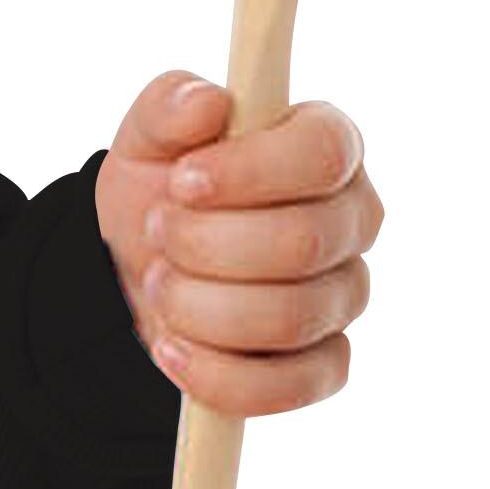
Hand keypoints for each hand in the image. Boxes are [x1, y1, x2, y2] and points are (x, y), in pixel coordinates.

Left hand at [95, 70, 382, 417]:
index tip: (183, 180)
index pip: (324, 154)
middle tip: (159, 231)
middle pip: (304, 244)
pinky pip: (288, 387)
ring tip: (159, 280)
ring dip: (200, 305)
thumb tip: (209, 101)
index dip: (250, 171)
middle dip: (207, 244)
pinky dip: (216, 373)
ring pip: (291, 318)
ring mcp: (344, 296)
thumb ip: (170, 104)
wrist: (138, 265)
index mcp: (326, 147)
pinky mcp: (323, 364)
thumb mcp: (147, 136)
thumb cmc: (164, 188)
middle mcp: (351, 221)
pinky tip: (171, 345)